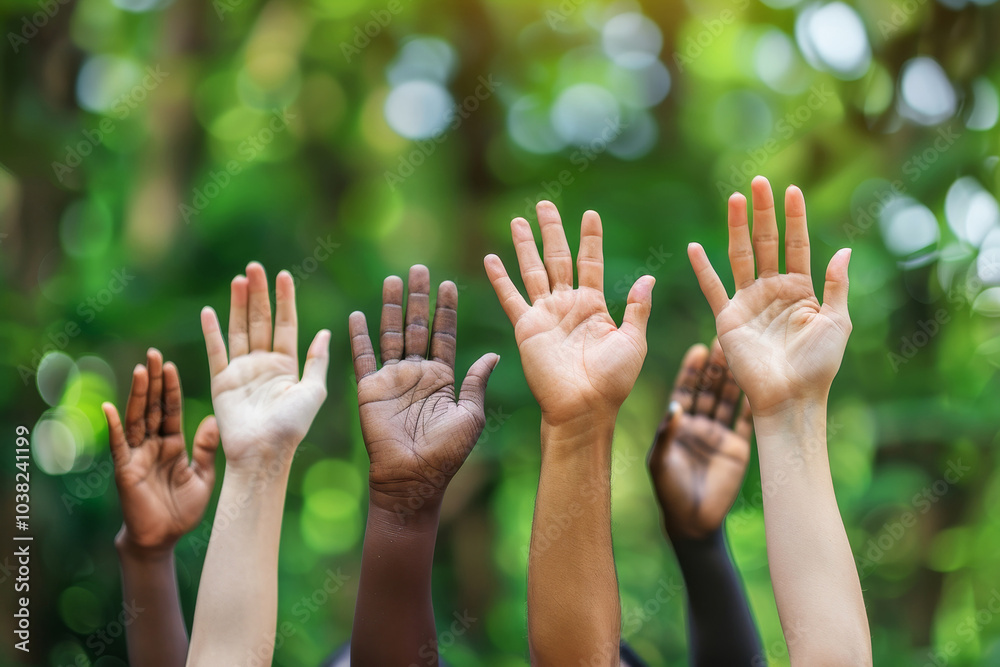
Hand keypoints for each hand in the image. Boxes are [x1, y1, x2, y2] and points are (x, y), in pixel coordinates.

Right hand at [103, 349, 218, 552]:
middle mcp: (152, 444)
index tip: (169, 364)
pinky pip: (119, 445)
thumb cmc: (183, 510)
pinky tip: (109, 407)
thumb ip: (206, 448)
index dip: (170, 388)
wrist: (164, 539)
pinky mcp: (125, 470)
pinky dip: (114, 427)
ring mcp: (137, 455)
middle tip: (153, 354)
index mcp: (172, 443)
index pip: (170, 409)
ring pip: (136, 419)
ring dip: (137, 395)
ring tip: (139, 370)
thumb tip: (213, 418)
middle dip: (152, 381)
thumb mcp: (203, 476)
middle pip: (152, 407)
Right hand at [200, 262, 329, 467]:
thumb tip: (326, 331)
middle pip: (260, 321)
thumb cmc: (292, 426)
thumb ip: (317, 360)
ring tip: (239, 279)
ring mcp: (241, 371)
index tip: (283, 275)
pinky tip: (209, 310)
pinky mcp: (221, 381)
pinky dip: (212, 331)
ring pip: (240, 330)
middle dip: (259, 294)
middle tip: (255, 267)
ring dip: (238, 305)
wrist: (264, 452)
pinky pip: (216, 351)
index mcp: (287, 366)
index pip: (285, 324)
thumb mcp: (314, 391)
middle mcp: (263, 364)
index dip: (284, 300)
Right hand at [349, 265, 498, 512]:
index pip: (445, 334)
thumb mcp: (470, 414)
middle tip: (420, 268)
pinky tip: (357, 314)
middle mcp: (417, 373)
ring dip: (392, 307)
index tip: (449, 284)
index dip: (446, 310)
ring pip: (391, 334)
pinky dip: (359, 337)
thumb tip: (495, 355)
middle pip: (418, 326)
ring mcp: (392, 379)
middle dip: (420, 298)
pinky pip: (363, 358)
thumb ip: (476, 381)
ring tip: (393, 280)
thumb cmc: (446, 453)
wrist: (412, 479)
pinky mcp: (370, 389)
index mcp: (443, 377)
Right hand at [484, 201, 653, 427]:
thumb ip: (637, 308)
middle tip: (545, 205)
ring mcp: (545, 314)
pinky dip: (500, 278)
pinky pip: (511, 297)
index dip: (590, 239)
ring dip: (525, 245)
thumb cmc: (613, 381)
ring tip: (518, 220)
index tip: (591, 214)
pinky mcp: (527, 327)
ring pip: (533, 270)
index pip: (590, 263)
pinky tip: (491, 258)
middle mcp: (568, 305)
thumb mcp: (633, 341)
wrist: (584, 408)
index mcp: (595, 306)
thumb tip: (648, 277)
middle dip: (552, 231)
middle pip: (558, 258)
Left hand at [647, 340, 752, 539]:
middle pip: (709, 390)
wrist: (693, 522)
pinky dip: (753, 406)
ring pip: (728, 401)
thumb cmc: (669, 491)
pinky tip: (760, 387)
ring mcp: (720, 435)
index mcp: (679, 424)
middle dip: (716, 367)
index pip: (686, 390)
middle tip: (724, 342)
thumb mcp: (660, 461)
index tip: (698, 348)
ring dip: (734, 380)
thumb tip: (675, 407)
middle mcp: (700, 425)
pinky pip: (747, 422)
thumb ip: (667, 434)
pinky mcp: (739, 448)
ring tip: (743, 356)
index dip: (692, 370)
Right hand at [687, 176, 851, 417]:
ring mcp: (748, 302)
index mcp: (800, 291)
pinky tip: (694, 247)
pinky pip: (713, 288)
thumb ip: (836, 285)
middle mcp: (772, 291)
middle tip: (760, 181)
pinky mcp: (728, 319)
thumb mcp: (838, 322)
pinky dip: (703, 269)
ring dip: (737, 227)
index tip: (792, 189)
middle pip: (765, 243)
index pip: (796, 245)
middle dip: (763, 213)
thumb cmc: (818, 366)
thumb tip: (843, 250)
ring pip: (740, 256)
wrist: (791, 398)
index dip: (794, 218)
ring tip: (735, 198)